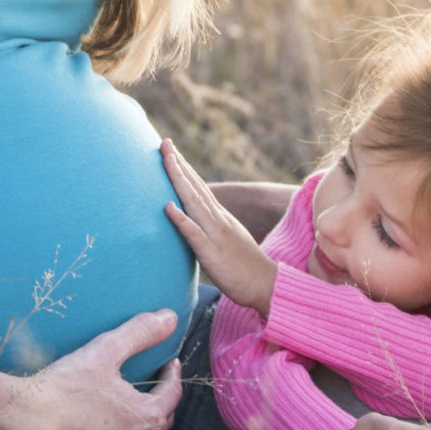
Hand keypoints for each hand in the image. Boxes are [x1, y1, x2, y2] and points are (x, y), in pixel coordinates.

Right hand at [0, 309, 182, 429]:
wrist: (18, 424)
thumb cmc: (63, 390)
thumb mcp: (105, 352)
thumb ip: (140, 333)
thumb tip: (170, 318)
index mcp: (148, 418)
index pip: (173, 393)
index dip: (172, 374)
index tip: (169, 361)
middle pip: (162, 417)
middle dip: (162, 396)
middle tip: (155, 378)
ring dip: (145, 418)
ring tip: (135, 399)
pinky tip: (110, 421)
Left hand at [161, 139, 276, 317]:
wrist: (267, 285)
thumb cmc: (245, 268)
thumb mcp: (227, 241)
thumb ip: (211, 229)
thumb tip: (194, 222)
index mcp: (220, 218)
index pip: (199, 188)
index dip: (184, 168)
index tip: (170, 149)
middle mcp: (218, 220)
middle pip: (195, 188)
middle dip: (178, 164)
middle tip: (163, 142)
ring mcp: (216, 235)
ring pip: (194, 203)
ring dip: (179, 181)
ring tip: (166, 160)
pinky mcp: (212, 254)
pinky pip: (194, 234)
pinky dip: (181, 219)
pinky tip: (168, 207)